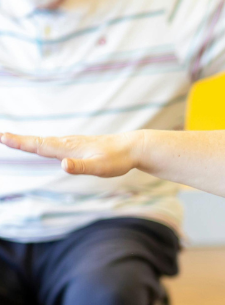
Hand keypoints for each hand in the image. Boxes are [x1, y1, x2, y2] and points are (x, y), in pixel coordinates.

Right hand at [0, 131, 140, 176]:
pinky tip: (42, 144)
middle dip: (18, 140)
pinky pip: (56, 143)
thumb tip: (63, 165)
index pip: (39, 145)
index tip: (2, 137)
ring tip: (12, 139)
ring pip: (46, 141)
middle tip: (0, 136)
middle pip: (38, 141)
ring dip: (28, 140)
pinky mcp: (79, 146)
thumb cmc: (117, 160)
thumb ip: (81, 167)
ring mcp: (73, 144)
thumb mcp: (99, 167)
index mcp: (68, 148)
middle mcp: (67, 143)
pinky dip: (42, 142)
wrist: (132, 148)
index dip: (20, 142)